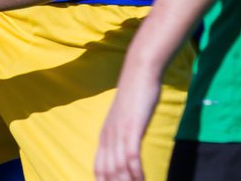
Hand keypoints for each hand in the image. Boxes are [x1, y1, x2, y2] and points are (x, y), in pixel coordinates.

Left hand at [95, 65, 160, 180]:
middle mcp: (108, 136)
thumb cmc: (135, 93)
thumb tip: (126, 148)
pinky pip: (131, 157)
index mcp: (105, 135)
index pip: (98, 169)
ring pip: (118, 169)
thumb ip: (123, 133)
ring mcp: (119, 132)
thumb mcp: (124, 117)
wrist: (140, 71)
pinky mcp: (132, 128)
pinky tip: (142, 180)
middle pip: (106, 173)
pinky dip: (136, 172)